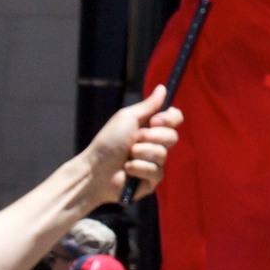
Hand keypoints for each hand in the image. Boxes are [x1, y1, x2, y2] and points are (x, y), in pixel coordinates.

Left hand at [85, 85, 182, 200]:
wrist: (95, 169)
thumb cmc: (108, 142)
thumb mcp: (127, 118)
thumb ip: (148, 106)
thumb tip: (163, 88)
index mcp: (151, 128)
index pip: (174, 119)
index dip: (170, 119)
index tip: (156, 120)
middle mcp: (154, 145)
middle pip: (173, 137)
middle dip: (152, 137)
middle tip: (135, 139)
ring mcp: (154, 164)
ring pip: (163, 155)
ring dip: (141, 152)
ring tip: (127, 156)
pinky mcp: (150, 181)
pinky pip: (156, 172)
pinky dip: (139, 168)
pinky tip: (127, 170)